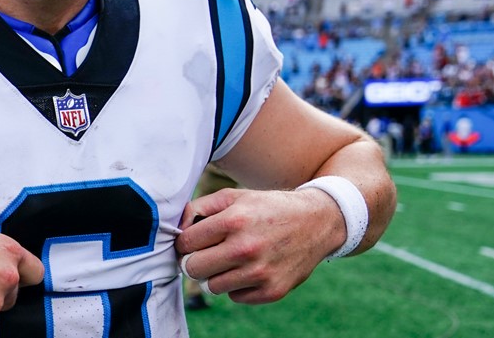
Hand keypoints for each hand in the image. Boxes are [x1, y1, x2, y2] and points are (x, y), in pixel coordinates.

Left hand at [175, 187, 343, 303]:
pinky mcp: (272, 291)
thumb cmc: (267, 208)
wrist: (317, 222)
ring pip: (212, 286)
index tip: (191, 242)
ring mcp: (260, 272)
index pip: (185, 243)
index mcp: (234, 220)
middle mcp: (246, 248)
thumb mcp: (234, 196)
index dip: (184, 243)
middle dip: (194, 261)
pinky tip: (250, 269)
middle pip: (193, 269)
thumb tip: (176, 228)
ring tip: (230, 259)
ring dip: (216, 274)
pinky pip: (235, 297)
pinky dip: (237, 286)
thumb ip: (199, 207)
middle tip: (205, 253)